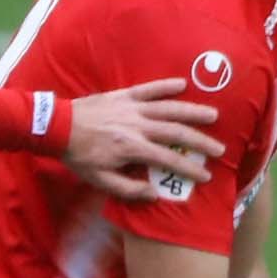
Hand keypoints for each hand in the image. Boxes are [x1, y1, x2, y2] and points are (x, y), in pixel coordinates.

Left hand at [64, 78, 223, 200]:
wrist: (57, 127)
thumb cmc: (78, 156)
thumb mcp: (99, 180)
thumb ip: (127, 189)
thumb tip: (154, 194)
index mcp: (132, 149)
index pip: (168, 160)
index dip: (189, 169)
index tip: (206, 175)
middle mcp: (137, 126)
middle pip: (176, 133)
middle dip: (200, 142)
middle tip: (219, 149)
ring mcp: (132, 108)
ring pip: (168, 109)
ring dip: (192, 112)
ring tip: (213, 116)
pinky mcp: (123, 95)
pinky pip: (149, 89)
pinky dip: (166, 86)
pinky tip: (183, 84)